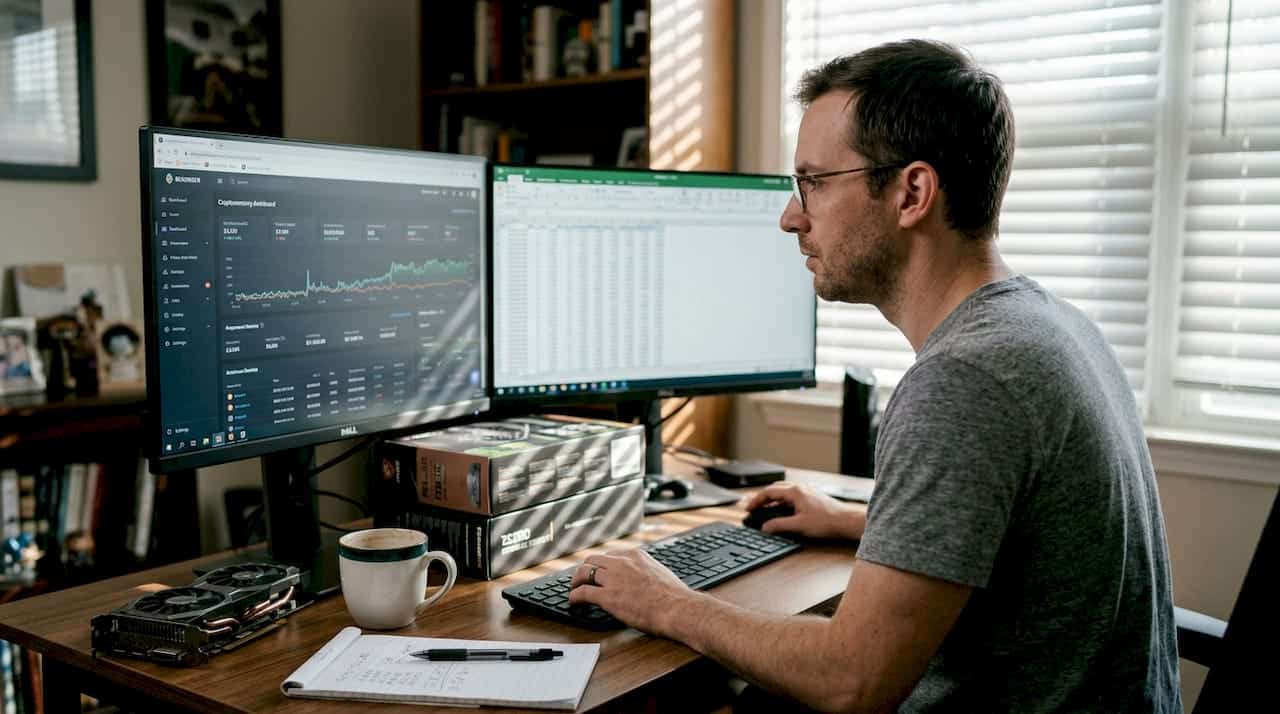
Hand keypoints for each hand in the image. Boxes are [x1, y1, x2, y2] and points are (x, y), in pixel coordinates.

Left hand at [568, 549, 693, 636]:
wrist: (677, 608)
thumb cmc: (674, 596)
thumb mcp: (659, 572)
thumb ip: (645, 571)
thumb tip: (642, 579)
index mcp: (635, 556)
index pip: (609, 555)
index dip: (600, 565)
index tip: (598, 572)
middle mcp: (622, 563)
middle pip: (592, 560)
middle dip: (585, 569)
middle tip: (581, 579)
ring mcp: (613, 579)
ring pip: (584, 572)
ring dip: (576, 581)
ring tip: (573, 589)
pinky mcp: (608, 597)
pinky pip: (583, 593)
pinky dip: (574, 596)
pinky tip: (573, 602)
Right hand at [742, 482, 865, 539]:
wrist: (846, 521)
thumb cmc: (827, 522)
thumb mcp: (799, 525)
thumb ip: (779, 525)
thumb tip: (765, 527)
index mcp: (794, 492)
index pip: (768, 492)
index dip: (756, 500)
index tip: (748, 508)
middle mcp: (800, 488)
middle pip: (774, 490)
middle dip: (762, 498)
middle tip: (753, 508)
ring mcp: (806, 492)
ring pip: (783, 493)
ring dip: (771, 500)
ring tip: (763, 510)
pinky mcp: (811, 498)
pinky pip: (791, 497)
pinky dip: (781, 503)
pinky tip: (781, 512)